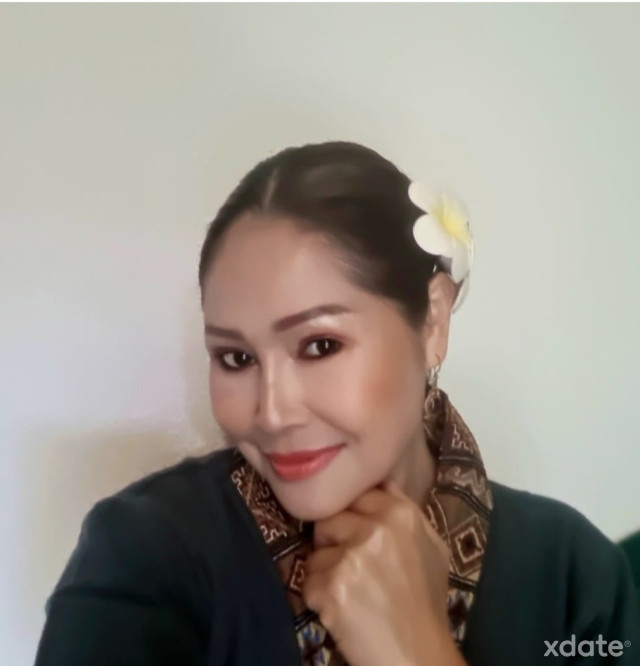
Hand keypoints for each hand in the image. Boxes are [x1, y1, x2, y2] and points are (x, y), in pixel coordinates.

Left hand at [302, 480, 465, 665]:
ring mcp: (352, 557)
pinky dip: (319, 599)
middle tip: (348, 567)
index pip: (357, 494)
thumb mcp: (432, 548)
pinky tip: (342, 612)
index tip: (353, 533)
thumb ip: (406, 511)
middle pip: (329, 518)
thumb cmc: (426, 603)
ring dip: (324, 573)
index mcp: (402, 514)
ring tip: (348, 594)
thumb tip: (381, 482)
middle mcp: (376, 528)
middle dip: (331, 541)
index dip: (351, 515)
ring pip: (315, 552)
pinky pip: (307, 582)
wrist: (418, 657)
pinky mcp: (332, 586)